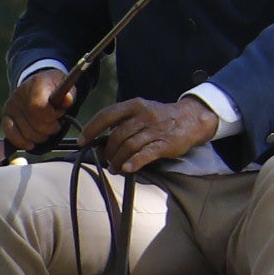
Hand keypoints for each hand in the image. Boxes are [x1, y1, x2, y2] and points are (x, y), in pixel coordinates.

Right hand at [5, 65, 77, 152]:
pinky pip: (10, 134)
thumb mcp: (65, 87)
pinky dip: (21, 142)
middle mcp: (20, 94)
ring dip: (40, 137)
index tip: (59, 115)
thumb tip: (68, 100)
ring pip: (26, 133)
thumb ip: (68, 95)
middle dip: (50, 129)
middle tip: (55, 123)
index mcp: (36, 84)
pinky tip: (31, 144)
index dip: (52, 117)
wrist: (38, 84)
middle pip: (35, 124)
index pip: (38, 107)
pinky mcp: (6, 115)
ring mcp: (11, 105)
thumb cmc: (54, 88)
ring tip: (46, 128)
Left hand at [82, 94, 221, 172]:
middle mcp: (144, 115)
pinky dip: (134, 162)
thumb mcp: (141, 112)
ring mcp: (155, 129)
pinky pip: (146, 153)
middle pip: (117, 135)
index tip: (82, 141)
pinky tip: (128, 169)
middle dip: (107, 151)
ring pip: (129, 146)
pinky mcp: (165, 143)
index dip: (91, 129)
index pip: (107, 115)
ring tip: (115, 168)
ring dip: (118, 160)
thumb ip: (122, 123)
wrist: (191, 118)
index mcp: (134, 105)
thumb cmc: (160, 118)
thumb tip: (99, 143)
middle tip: (106, 161)